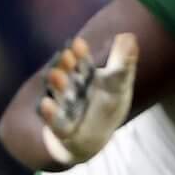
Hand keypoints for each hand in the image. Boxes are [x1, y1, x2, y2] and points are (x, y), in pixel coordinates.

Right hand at [37, 33, 138, 166]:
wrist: (93, 140)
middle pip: (68, 75)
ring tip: (55, 74)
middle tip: (66, 55)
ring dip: (57, 85)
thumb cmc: (105, 107)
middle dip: (66, 66)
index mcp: (84, 77)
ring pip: (60, 95)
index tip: (78, 43)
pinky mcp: (61, 129)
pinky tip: (45, 103)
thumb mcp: (119, 84)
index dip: (80, 54)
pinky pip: (55, 121)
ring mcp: (65, 109)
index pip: (83, 63)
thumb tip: (129, 35)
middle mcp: (71, 90)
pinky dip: (50, 113)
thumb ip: (123, 62)